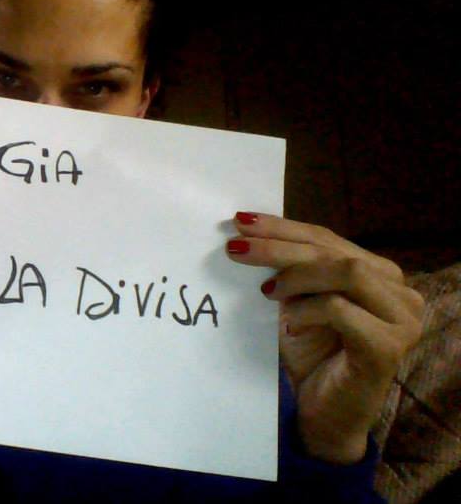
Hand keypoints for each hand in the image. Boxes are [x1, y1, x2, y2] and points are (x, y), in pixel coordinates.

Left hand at [226, 212, 423, 463]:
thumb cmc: (310, 359)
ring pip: (345, 271)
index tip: (241, 221)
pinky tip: (288, 324)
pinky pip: (341, 310)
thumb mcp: (296, 305)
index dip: (283, 227)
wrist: (323, 415)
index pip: (327, 238)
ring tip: (266, 293)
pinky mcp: (388, 347)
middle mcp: (400, 293)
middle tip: (236, 249)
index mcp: (380, 275)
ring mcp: (402, 320)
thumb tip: (247, 234)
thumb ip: (290, 272)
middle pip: (333, 251)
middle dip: (279, 246)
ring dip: (296, 276)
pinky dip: (307, 310)